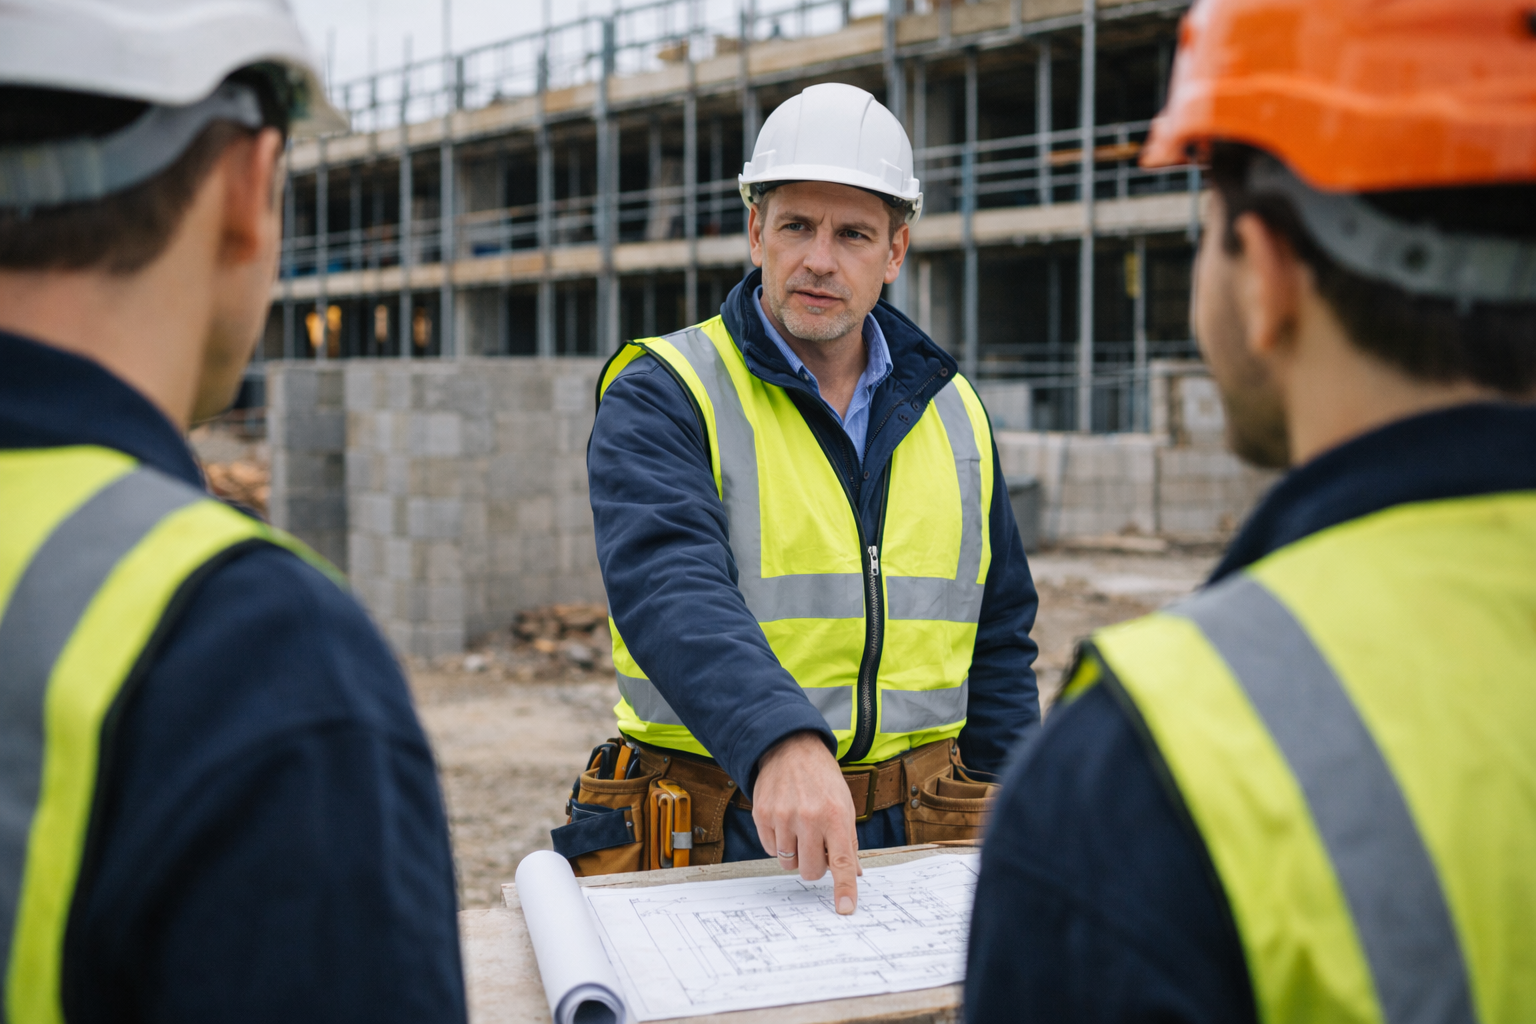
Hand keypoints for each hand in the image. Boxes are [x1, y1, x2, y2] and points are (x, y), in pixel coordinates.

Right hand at [752, 731, 862, 913]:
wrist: (790, 749)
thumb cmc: (822, 779)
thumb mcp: (844, 804)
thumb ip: (848, 840)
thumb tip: (854, 873)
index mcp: (835, 815)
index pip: (842, 861)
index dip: (844, 888)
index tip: (845, 908)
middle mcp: (808, 817)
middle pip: (811, 870)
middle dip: (815, 865)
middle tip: (817, 846)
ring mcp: (782, 817)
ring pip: (789, 863)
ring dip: (796, 854)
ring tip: (799, 830)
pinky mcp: (762, 816)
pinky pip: (771, 850)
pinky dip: (779, 844)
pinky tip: (785, 823)